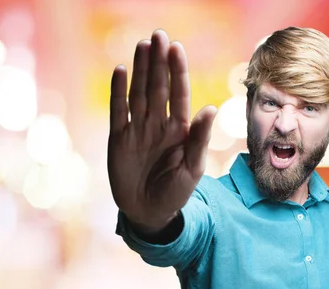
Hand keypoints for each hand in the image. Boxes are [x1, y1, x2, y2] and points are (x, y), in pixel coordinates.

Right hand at [108, 29, 216, 233]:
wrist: (148, 213)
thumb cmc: (175, 193)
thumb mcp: (192, 168)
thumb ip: (199, 138)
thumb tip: (210, 108)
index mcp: (179, 130)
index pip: (179, 93)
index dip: (177, 71)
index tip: (176, 48)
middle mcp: (159, 124)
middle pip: (158, 86)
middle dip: (158, 61)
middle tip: (158, 35)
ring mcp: (138, 129)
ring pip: (139, 93)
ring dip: (140, 69)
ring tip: (143, 45)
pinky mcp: (119, 138)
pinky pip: (118, 110)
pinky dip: (118, 91)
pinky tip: (121, 71)